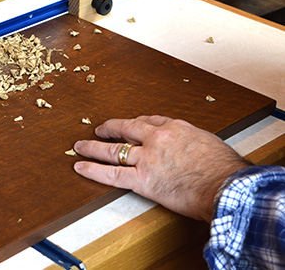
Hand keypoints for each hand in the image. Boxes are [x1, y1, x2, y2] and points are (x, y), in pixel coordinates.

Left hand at [73, 115, 249, 221]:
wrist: (226, 186)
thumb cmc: (225, 169)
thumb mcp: (210, 144)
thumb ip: (193, 143)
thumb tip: (192, 149)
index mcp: (175, 128)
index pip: (149, 121)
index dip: (135, 124)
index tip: (129, 125)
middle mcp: (157, 139)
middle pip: (126, 129)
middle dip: (110, 128)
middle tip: (99, 129)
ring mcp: (147, 158)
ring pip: (113, 149)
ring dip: (93, 147)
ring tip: (80, 146)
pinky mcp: (142, 179)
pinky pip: (111, 174)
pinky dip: (93, 170)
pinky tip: (80, 167)